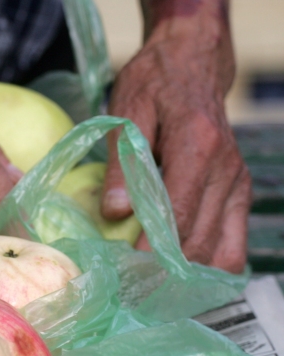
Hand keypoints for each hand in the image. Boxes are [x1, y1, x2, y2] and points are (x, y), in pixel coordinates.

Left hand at [101, 22, 249, 272]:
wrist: (193, 62)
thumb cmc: (153, 83)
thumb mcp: (126, 111)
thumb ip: (121, 162)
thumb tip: (114, 213)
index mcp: (197, 146)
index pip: (178, 212)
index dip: (152, 248)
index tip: (126, 271)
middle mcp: (226, 169)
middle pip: (201, 239)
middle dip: (167, 271)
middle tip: (131, 292)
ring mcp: (237, 183)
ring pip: (222, 248)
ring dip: (189, 275)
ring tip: (152, 293)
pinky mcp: (239, 192)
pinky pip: (234, 242)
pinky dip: (210, 265)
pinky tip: (179, 278)